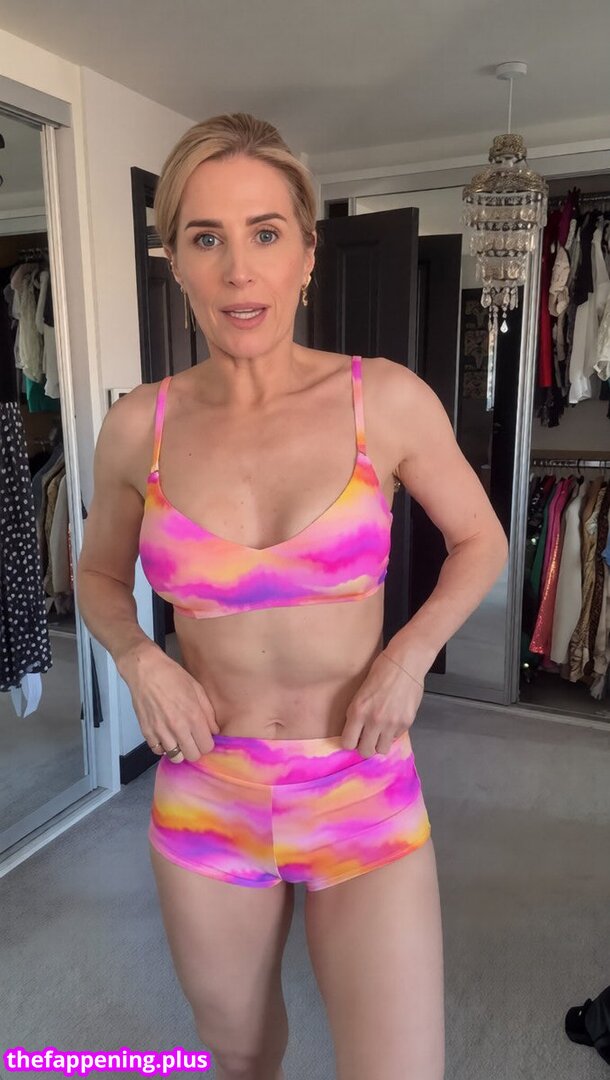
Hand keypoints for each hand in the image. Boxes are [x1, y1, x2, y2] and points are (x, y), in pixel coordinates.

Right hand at [118, 642, 219, 763]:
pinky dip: (163, 747)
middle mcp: (178, 727)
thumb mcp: (197, 689)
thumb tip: (214, 731)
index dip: (207, 743)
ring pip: (176, 757)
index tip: (204, 737)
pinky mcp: (147, 732)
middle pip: (192, 756)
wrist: (146, 671)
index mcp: (193, 716)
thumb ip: (208, 712)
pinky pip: (158, 751)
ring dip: (180, 750)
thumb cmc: (173, 676)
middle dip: (195, 749)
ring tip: (179, 739)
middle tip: (193, 740)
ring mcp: (161, 732)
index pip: (207, 746)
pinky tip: (166, 736)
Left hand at [341, 651, 423, 757]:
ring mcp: (391, 723)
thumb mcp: (360, 693)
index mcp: (358, 711)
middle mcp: (374, 720)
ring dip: (380, 743)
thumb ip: (358, 714)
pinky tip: (394, 719)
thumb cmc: (380, 672)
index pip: (348, 743)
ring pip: (382, 749)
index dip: (350, 742)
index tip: (353, 738)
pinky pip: (396, 738)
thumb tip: (356, 733)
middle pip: (366, 751)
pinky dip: (393, 733)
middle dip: (365, 747)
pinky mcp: (406, 723)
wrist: (404, 663)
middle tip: (367, 738)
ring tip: (381, 732)